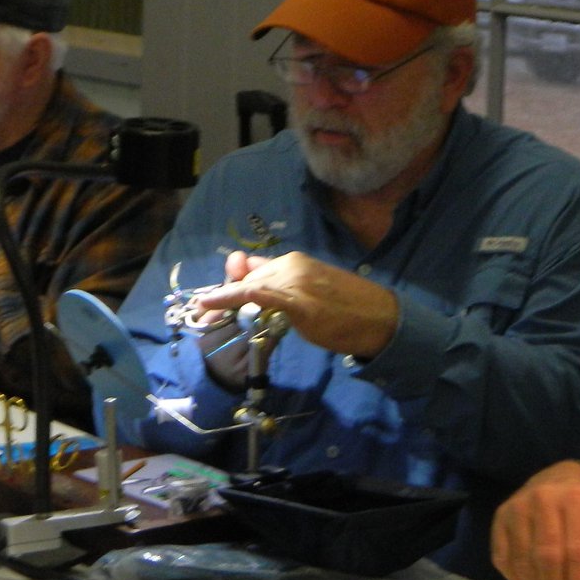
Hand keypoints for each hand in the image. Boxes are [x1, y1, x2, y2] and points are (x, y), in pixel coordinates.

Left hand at [192, 250, 400, 360]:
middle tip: (198, 311)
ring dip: (220, 301)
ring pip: (247, 288)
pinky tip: (211, 301)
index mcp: (294, 261)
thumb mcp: (310, 291)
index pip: (252, 271)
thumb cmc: (347, 307)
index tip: (207, 301)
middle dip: (220, 297)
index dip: (227, 287)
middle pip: (245, 280)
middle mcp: (291, 265)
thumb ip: (283, 287)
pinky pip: (258, 296)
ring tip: (200, 313)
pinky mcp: (298, 302)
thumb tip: (254, 283)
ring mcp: (294, 282)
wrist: (380, 318)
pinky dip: (231, 296)